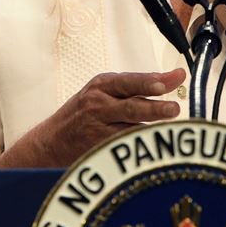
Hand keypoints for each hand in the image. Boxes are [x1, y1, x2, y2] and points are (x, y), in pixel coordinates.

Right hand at [0, 68, 184, 167]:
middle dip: (155, 107)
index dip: (149, 81)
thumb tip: (175, 76)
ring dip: (153, 131)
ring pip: (131, 129)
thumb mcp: (104, 92)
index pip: (129, 81)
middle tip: (174, 109)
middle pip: (132, 105)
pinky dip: (140, 146)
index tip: (168, 81)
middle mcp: (97, 104)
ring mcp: (96, 129)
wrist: (49, 143)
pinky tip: (155, 147)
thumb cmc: (84, 114)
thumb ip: (139, 85)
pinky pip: (124, 147)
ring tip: (171, 132)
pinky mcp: (97, 150)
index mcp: (101, 85)